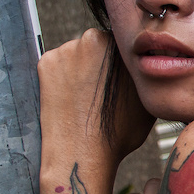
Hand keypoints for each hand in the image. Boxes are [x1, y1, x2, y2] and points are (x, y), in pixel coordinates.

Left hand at [38, 29, 154, 170]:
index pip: (123, 45)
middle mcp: (93, 39)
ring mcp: (66, 49)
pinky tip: (71, 97)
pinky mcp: (45, 62)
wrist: (83, 153)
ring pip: (78, 55)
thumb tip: (147, 66)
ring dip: (82, 70)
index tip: (121, 80)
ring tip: (87, 97)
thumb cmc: (119, 131)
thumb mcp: (147, 99)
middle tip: (104, 89)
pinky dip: (63, 77)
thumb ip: (144, 74)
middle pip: (99, 46)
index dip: (123, 64)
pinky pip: (58, 65)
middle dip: (101, 63)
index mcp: (122, 45)